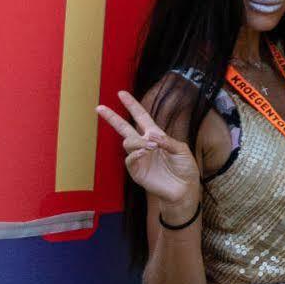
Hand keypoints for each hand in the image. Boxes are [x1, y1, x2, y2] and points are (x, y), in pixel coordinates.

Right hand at [97, 92, 201, 212]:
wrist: (184, 189)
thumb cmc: (185, 168)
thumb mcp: (181, 150)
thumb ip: (167, 141)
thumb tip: (150, 135)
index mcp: (156, 135)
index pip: (141, 117)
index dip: (132, 105)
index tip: (121, 94)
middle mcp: (144, 144)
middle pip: (124, 128)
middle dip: (112, 117)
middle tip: (99, 108)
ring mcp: (139, 158)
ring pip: (128, 142)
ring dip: (138, 141)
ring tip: (152, 147)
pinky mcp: (137, 171)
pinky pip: (129, 159)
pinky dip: (136, 154)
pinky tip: (145, 152)